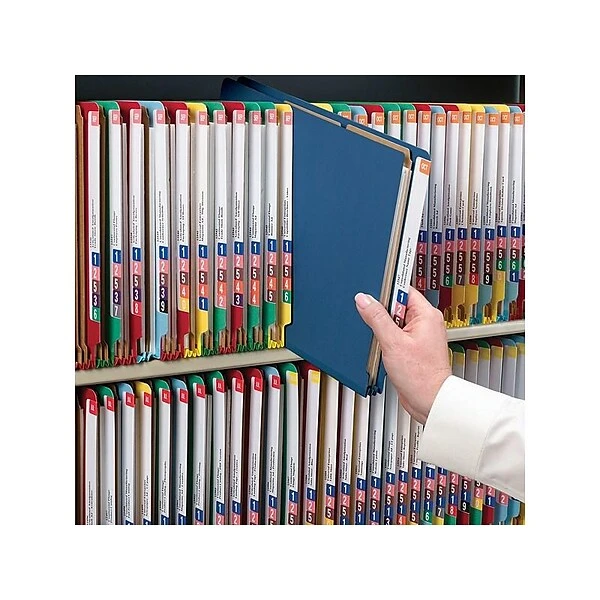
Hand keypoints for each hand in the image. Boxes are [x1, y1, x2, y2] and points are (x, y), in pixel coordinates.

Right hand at [354, 287, 450, 424]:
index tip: (373, 293)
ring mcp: (419, 335)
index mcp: (426, 314)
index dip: (386, 290)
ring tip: (385, 342)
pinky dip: (387, 340)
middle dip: (382, 314)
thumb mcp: (392, 342)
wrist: (429, 401)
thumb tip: (364, 299)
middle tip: (380, 327)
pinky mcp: (413, 347)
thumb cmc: (420, 376)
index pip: (403, 289)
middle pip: (396, 305)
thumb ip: (376, 318)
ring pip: (394, 321)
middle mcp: (425, 322)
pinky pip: (395, 335)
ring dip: (384, 329)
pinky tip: (385, 349)